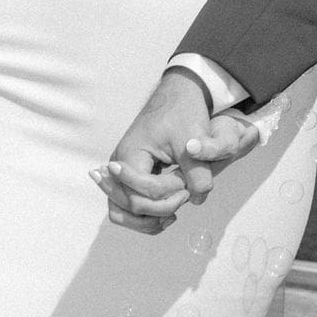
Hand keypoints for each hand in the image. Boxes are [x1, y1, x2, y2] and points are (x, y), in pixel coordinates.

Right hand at [99, 70, 245, 233]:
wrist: (178, 97)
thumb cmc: (182, 114)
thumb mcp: (192, 140)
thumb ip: (198, 172)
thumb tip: (197, 199)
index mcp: (130, 154)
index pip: (142, 191)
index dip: (168, 193)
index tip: (186, 182)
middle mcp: (119, 165)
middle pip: (128, 205)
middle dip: (159, 207)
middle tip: (184, 195)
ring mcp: (121, 173)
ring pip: (122, 212)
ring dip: (147, 219)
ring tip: (172, 216)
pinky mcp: (129, 178)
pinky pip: (128, 207)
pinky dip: (145, 217)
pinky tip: (168, 215)